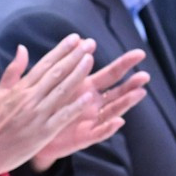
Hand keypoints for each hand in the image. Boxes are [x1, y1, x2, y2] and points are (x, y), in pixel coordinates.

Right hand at [0, 36, 96, 175]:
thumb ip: (13, 70)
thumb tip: (23, 48)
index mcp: (21, 88)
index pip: (45, 64)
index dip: (61, 50)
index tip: (75, 38)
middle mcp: (30, 98)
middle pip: (56, 73)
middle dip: (74, 56)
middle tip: (90, 43)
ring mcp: (37, 115)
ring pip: (61, 90)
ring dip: (77, 74)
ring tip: (90, 60)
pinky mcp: (43, 132)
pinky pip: (62, 117)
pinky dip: (75, 106)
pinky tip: (88, 97)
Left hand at [29, 49, 149, 170]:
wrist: (30, 131)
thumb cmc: (44, 104)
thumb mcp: (55, 80)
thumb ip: (69, 60)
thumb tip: (80, 39)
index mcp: (87, 87)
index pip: (110, 74)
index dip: (125, 65)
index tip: (140, 55)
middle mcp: (93, 104)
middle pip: (117, 92)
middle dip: (132, 83)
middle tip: (146, 75)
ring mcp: (91, 121)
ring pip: (112, 111)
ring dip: (126, 103)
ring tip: (139, 94)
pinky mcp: (83, 137)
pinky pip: (98, 133)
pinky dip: (108, 128)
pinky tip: (119, 122)